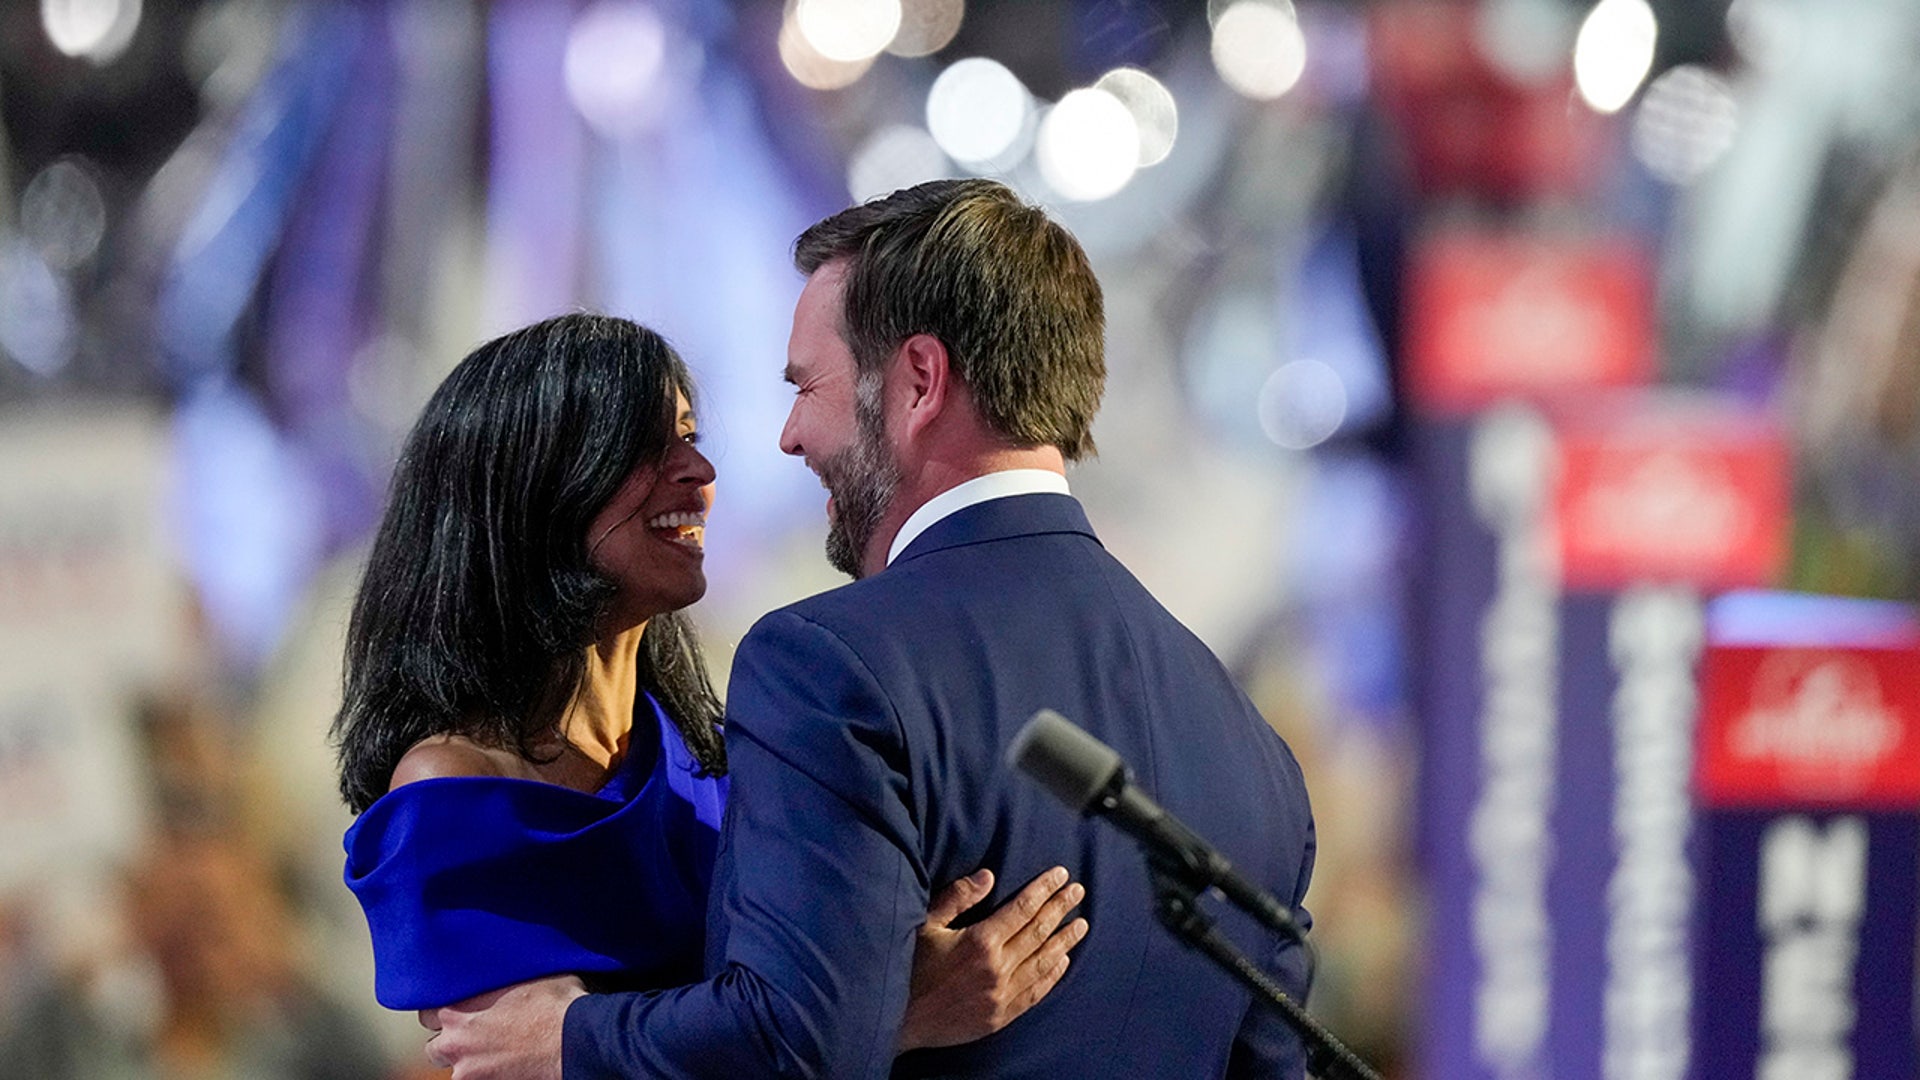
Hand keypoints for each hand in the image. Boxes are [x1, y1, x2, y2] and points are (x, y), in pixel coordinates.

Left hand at [418, 974, 585, 1079]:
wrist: (575, 1039)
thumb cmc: (556, 1003)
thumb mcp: (526, 971)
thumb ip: (500, 974)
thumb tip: (503, 960)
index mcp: (456, 1007)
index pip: (426, 1010)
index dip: (445, 1009)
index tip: (461, 1008)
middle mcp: (454, 1041)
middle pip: (435, 1045)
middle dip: (452, 1040)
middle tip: (477, 1033)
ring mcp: (466, 1070)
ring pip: (454, 1067)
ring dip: (468, 1060)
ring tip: (494, 1052)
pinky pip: (472, 1079)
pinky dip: (485, 1074)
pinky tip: (504, 1064)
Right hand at [898, 865, 1088, 1050]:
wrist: (897, 1021)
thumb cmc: (907, 968)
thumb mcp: (925, 925)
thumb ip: (957, 898)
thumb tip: (988, 876)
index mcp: (980, 942)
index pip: (1023, 909)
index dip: (1045, 889)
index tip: (1062, 875)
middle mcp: (997, 969)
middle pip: (1039, 932)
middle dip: (1060, 909)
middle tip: (1078, 892)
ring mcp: (1001, 996)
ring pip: (1043, 963)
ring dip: (1064, 941)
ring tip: (1081, 925)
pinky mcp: (999, 1018)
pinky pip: (1034, 993)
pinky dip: (1052, 976)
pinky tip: (1063, 963)